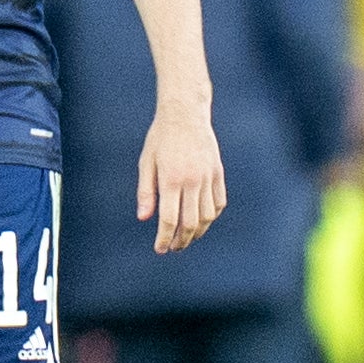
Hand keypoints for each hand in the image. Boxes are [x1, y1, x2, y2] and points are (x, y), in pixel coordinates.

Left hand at [139, 101, 227, 253]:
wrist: (185, 113)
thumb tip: (144, 218)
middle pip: (190, 223)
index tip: (160, 249)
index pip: (170, 219)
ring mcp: (208, 176)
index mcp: (171, 179)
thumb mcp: (146, 162)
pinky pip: (219, 202)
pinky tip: (202, 220)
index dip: (164, 238)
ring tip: (187, 238)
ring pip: (207, 216)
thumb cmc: (161, 138)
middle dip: (181, 241)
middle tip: (173, 248)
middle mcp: (192, 180)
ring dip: (197, 232)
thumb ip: (146, 192)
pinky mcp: (218, 172)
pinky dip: (212, 216)